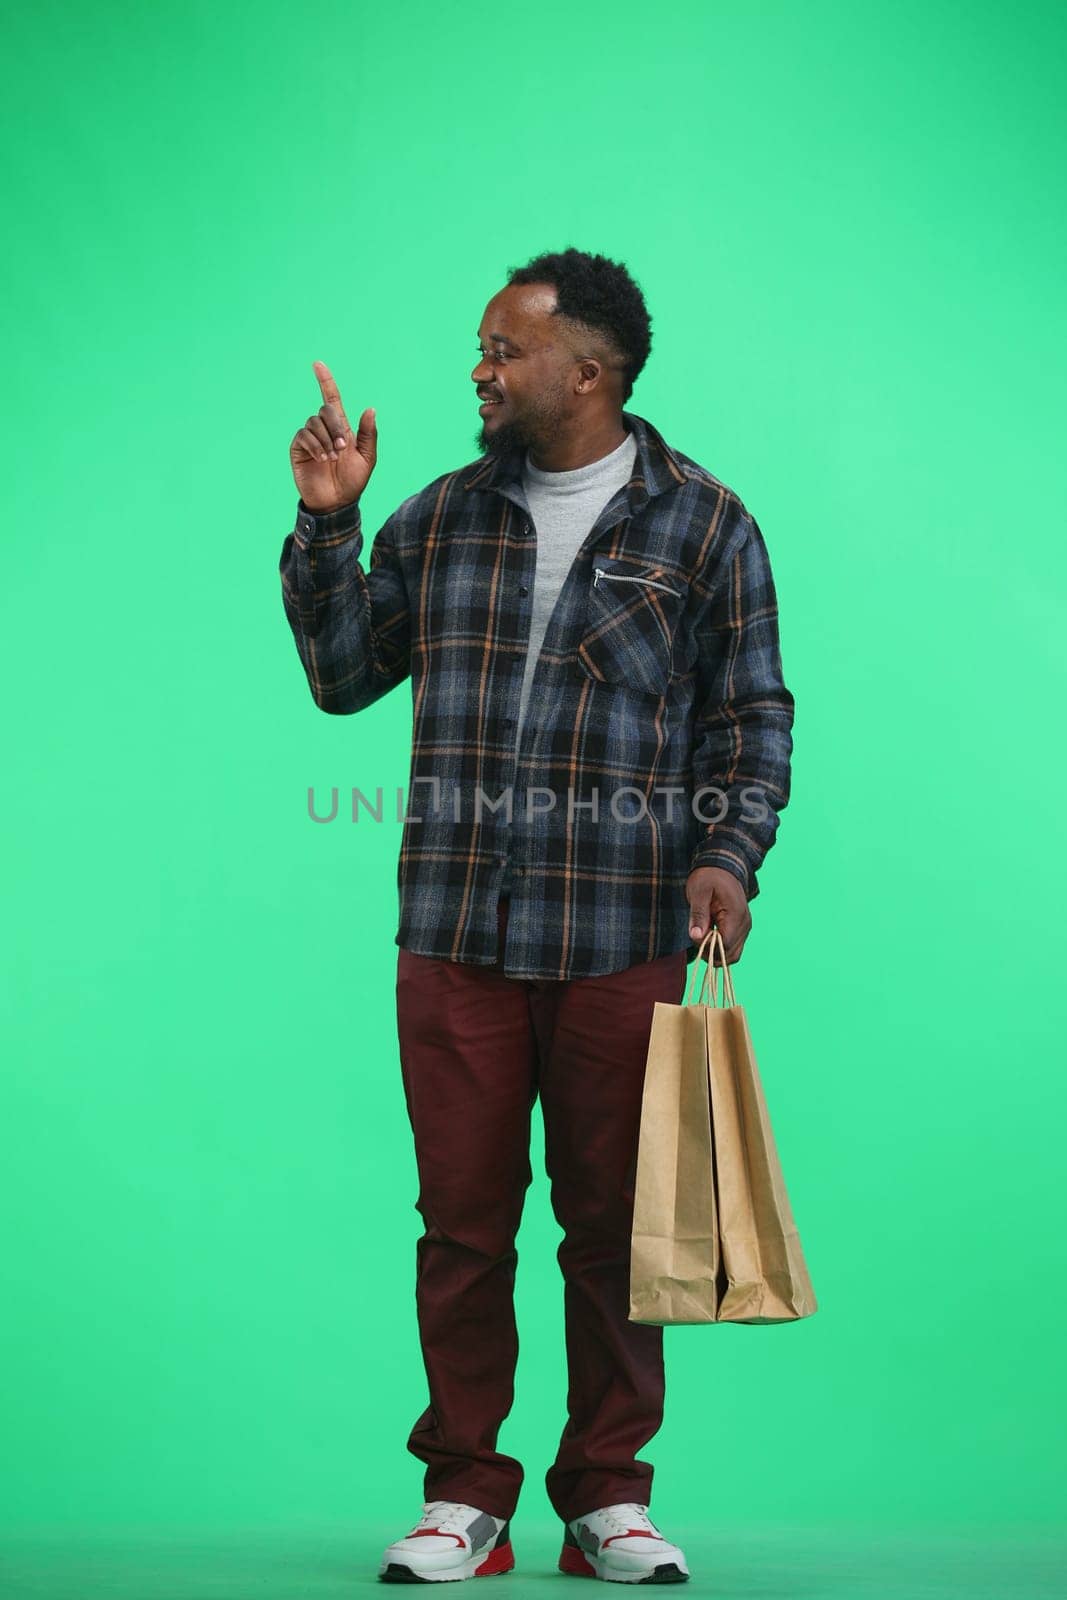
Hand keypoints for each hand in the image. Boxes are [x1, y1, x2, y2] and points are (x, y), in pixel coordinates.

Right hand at [289, 360, 377, 512]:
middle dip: (336, 426)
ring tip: (332, 458)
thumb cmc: (352, 483)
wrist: (336, 503)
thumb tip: (370, 408)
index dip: (325, 381)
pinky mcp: (299, 448)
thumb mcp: (367, 458)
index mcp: (341, 429)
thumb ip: (369, 434)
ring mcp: (310, 438)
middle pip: (325, 410)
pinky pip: (304, 435)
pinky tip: (321, 459)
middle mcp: (324, 430)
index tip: (317, 364)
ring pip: (314, 422)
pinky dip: (315, 445)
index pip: (332, 399)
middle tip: (342, 448)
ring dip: (326, 439)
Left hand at [685, 866, 751, 963]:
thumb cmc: (708, 876)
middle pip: (731, 955)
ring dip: (716, 951)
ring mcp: (746, 926)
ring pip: (734, 954)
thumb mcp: (698, 893)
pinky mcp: (742, 927)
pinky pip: (734, 945)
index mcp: (736, 915)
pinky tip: (709, 933)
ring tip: (703, 933)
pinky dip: (721, 946)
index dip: (708, 947)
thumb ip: (698, 915)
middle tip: (698, 937)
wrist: (721, 865)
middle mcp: (745, 924)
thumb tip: (696, 937)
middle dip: (712, 953)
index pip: (725, 945)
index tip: (696, 935)